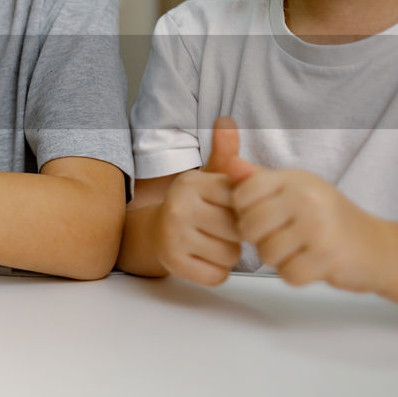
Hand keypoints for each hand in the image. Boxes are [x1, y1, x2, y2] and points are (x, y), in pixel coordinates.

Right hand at [148, 117, 246, 284]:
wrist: (154, 232)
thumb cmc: (194, 205)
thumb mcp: (208, 177)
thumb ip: (225, 154)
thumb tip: (226, 121)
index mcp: (192, 183)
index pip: (241, 201)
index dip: (242, 210)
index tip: (229, 209)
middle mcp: (179, 206)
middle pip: (238, 230)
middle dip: (237, 235)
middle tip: (220, 230)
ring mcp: (173, 235)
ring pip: (230, 255)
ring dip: (228, 255)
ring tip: (212, 243)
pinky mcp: (171, 261)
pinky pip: (216, 275)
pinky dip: (215, 272)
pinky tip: (204, 260)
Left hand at [223, 145, 397, 294]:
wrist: (375, 246)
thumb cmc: (328, 218)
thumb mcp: (294, 189)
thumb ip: (259, 179)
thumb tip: (229, 164)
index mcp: (294, 179)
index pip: (241, 194)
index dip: (242, 212)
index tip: (261, 217)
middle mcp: (305, 198)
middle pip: (249, 227)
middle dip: (259, 240)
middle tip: (281, 238)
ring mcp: (318, 226)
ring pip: (266, 254)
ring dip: (278, 260)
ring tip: (298, 250)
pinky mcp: (328, 256)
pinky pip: (288, 274)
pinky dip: (296, 275)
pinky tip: (310, 264)